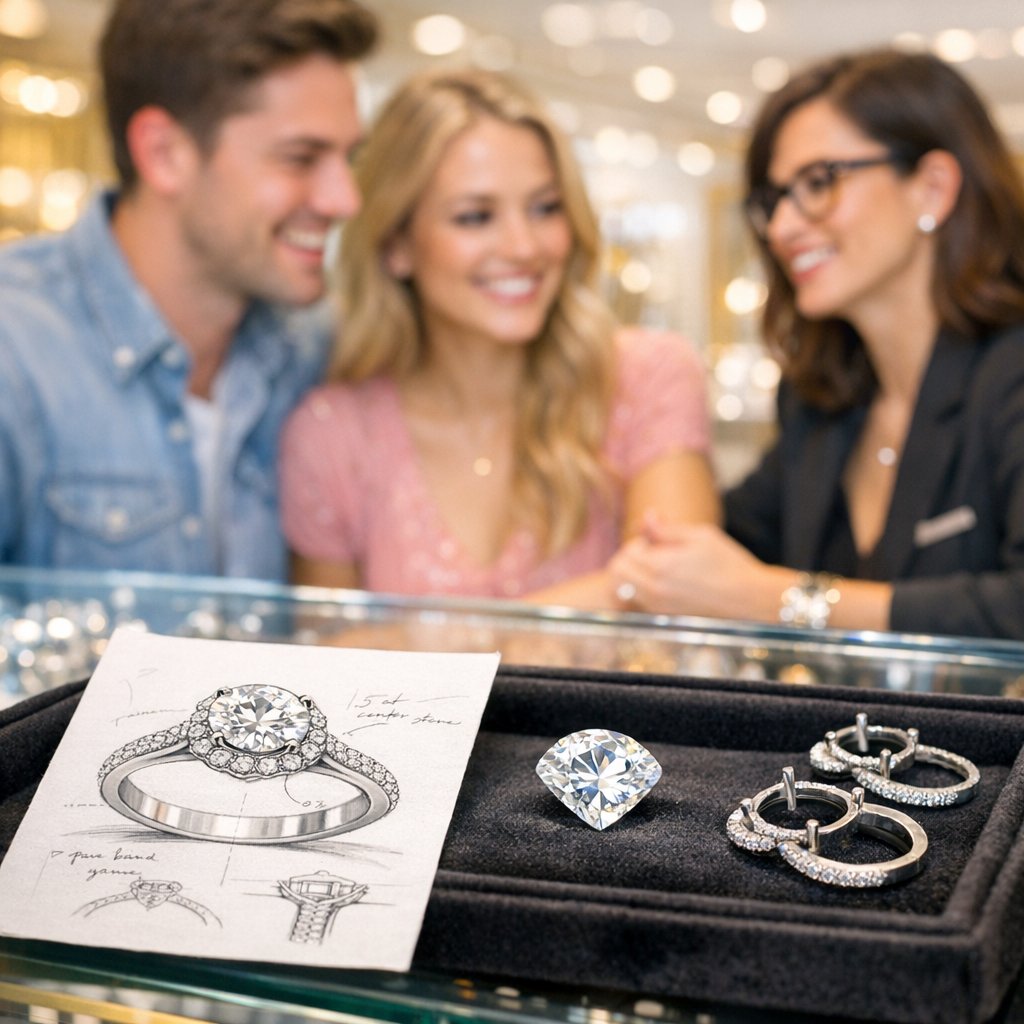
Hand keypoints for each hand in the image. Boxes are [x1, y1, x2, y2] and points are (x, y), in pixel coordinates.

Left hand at [610, 515, 780, 620]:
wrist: (750, 600)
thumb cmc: (729, 564)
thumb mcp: (701, 536)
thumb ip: (667, 530)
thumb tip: (646, 517)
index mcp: (662, 567)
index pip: (626, 552)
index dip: (640, 542)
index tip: (659, 542)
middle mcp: (655, 590)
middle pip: (617, 572)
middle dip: (630, 559)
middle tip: (655, 555)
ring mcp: (658, 607)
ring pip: (623, 589)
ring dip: (633, 576)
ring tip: (659, 569)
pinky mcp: (665, 617)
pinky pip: (638, 602)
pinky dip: (643, 591)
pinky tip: (666, 584)